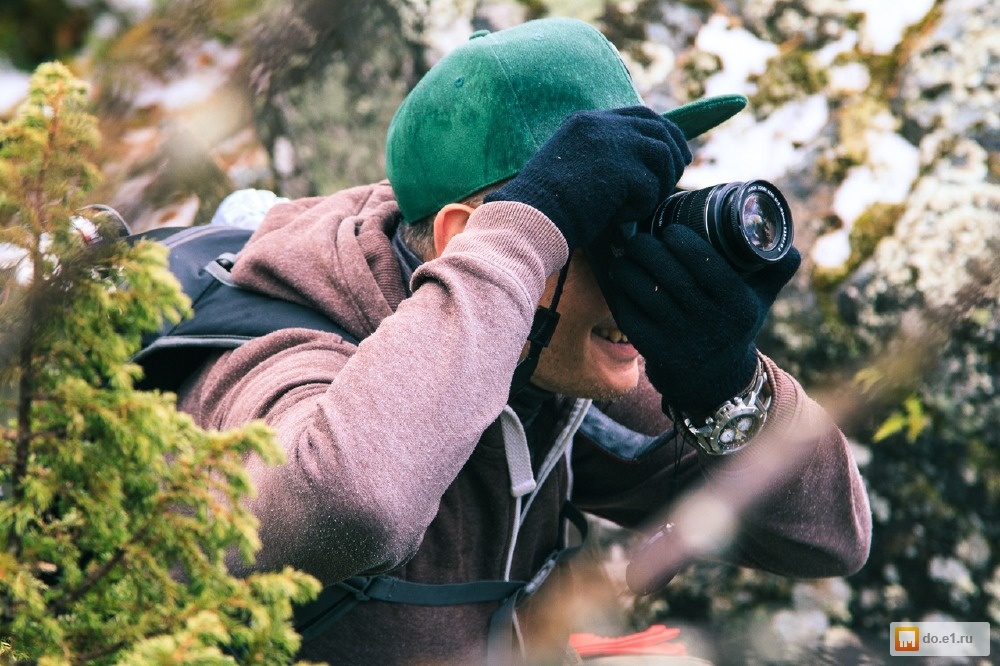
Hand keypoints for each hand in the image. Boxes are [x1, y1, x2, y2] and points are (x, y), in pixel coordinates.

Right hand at [484, 106, 690, 250]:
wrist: (531, 216)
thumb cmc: (546, 203)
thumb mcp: (572, 165)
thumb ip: (601, 156)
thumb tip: (638, 168)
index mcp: (588, 121)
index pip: (640, 115)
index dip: (663, 133)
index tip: (672, 153)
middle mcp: (602, 125)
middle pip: (659, 128)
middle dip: (674, 153)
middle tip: (675, 177)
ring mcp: (614, 143)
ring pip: (662, 155)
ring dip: (659, 183)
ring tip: (639, 205)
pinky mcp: (622, 168)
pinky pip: (650, 187)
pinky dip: (640, 207)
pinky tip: (619, 217)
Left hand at [607, 226, 799, 413]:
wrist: (714, 381)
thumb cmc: (733, 327)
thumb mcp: (759, 302)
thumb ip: (774, 270)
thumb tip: (786, 243)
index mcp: (738, 306)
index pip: (708, 265)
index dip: (684, 242)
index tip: (670, 230)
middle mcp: (711, 324)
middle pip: (672, 276)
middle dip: (648, 250)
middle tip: (639, 239)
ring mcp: (681, 339)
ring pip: (646, 294)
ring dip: (628, 269)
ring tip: (624, 257)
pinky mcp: (656, 352)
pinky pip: (630, 316)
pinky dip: (621, 295)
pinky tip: (619, 283)